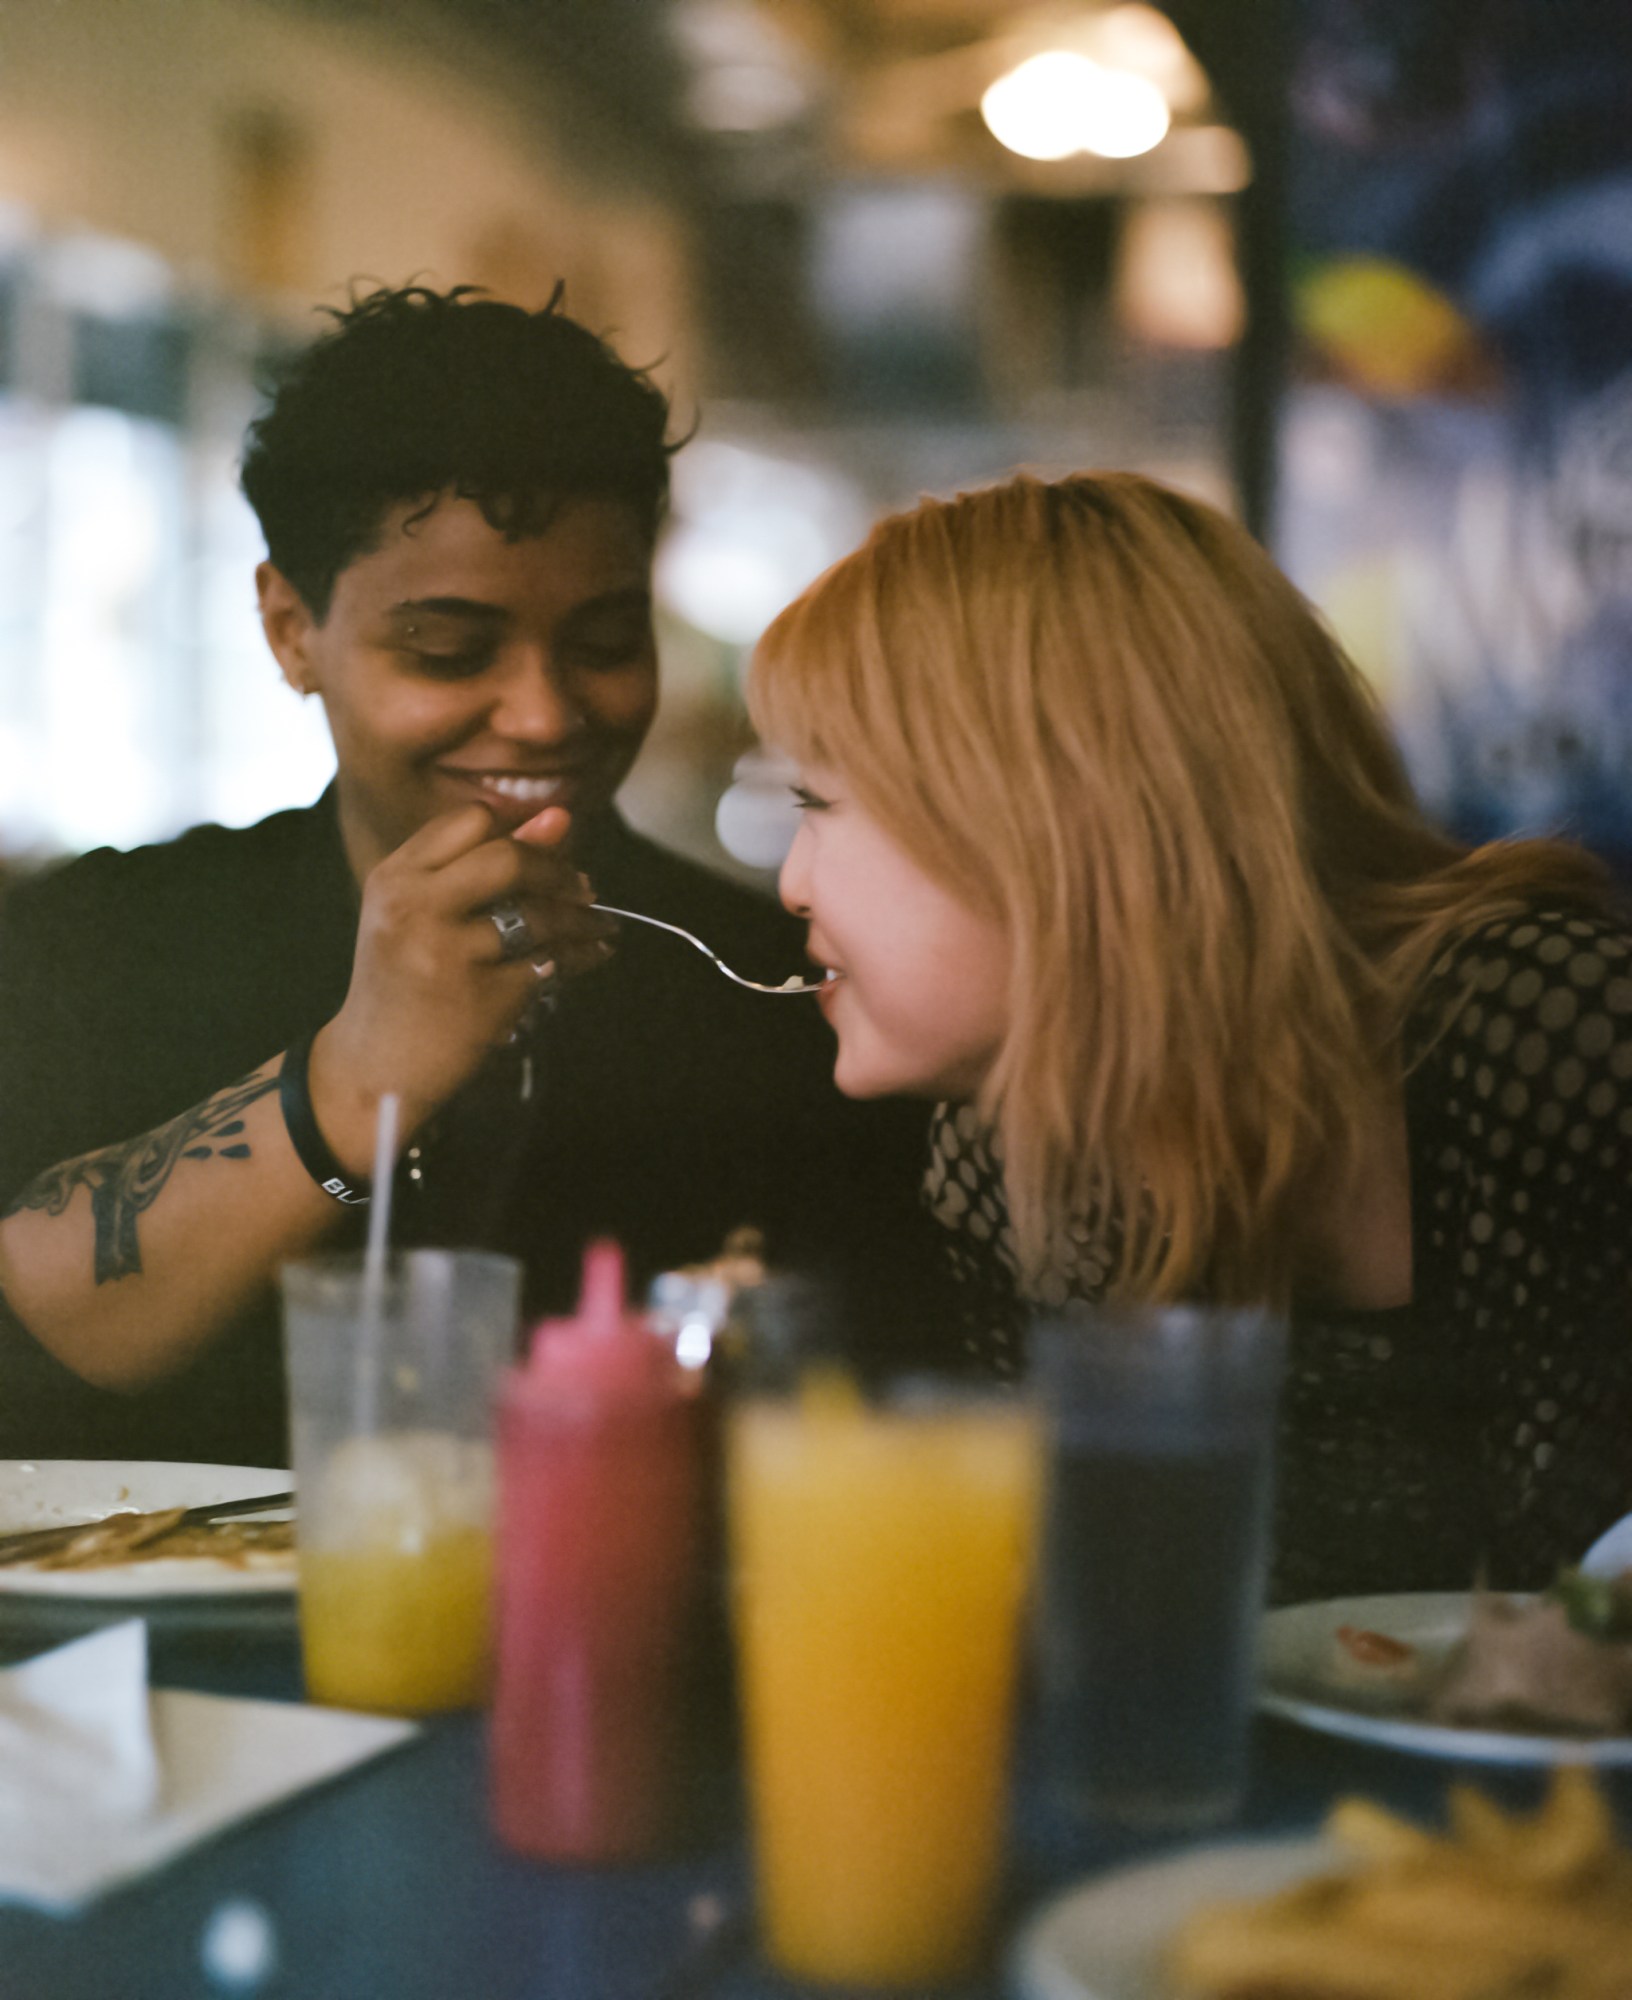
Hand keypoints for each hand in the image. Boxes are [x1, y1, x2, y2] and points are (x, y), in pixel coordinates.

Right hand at [306, 804, 612, 1169]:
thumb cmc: (404, 980)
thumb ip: (483, 864)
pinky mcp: (479, 999)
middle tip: (583, 888)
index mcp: (395, 877)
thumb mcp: (421, 913)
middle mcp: (413, 908)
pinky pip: (548, 965)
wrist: (375, 1068)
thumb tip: (560, 817)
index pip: (472, 820)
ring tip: (598, 925)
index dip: (517, 833)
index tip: (542, 854)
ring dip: (581, 919)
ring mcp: (446, 954)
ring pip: (537, 915)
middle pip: (509, 858)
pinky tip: (591, 955)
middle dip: (557, 871)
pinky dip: (579, 957)